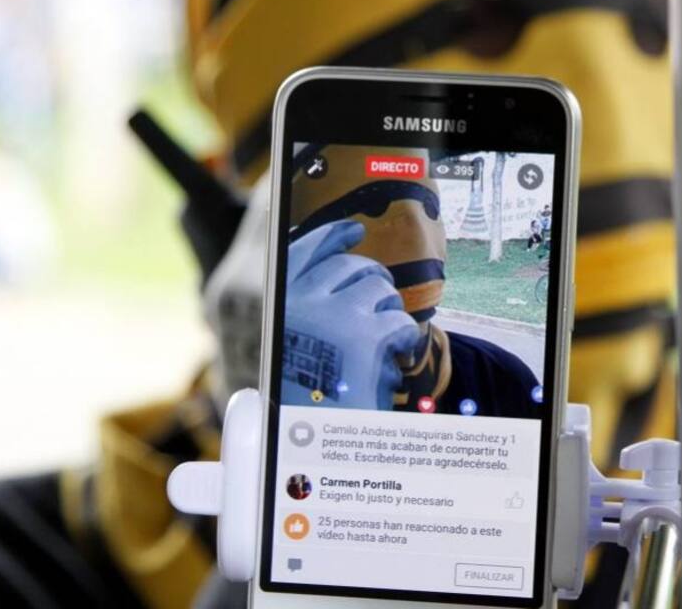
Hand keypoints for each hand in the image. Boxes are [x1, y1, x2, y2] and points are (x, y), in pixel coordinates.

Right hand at [280, 220, 418, 409]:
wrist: (319, 450)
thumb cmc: (309, 403)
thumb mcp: (297, 346)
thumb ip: (310, 306)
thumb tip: (339, 256)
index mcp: (276, 305)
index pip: (304, 250)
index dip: (332, 236)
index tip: (353, 230)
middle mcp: (298, 303)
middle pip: (351, 267)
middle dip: (374, 284)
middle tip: (381, 310)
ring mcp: (332, 316)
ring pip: (380, 290)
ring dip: (389, 313)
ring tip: (383, 345)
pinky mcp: (366, 336)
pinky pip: (400, 322)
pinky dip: (405, 341)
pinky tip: (397, 359)